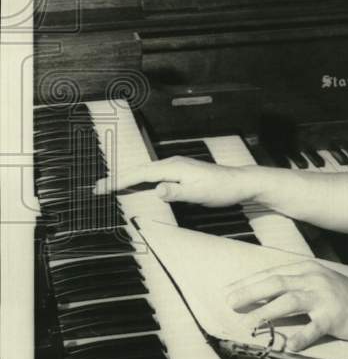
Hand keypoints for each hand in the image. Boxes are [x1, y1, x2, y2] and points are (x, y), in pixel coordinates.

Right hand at [92, 156, 254, 206]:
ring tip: (108, 187)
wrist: (239, 183)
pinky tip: (135, 186)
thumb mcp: (198, 194)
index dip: (119, 181)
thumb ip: (176, 192)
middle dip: (117, 179)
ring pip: (144, 172)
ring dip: (126, 179)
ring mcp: (176, 167)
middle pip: (138, 171)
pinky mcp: (179, 173)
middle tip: (97, 189)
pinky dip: (139, 180)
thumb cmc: (220, 189)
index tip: (102, 188)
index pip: (140, 174)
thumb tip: (156, 189)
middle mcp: (172, 164)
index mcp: (173, 167)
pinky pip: (153, 175)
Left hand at [225, 259, 347, 350]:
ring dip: (267, 312)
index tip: (228, 291)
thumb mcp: (317, 285)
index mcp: (307, 270)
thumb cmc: (342, 298)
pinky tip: (287, 346)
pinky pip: (313, 328)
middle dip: (250, 292)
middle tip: (230, 302)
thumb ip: (293, 287)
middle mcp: (313, 279)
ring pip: (290, 301)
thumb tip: (261, 297)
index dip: (248, 282)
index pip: (272, 274)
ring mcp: (324, 298)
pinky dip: (299, 337)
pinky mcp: (334, 317)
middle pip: (276, 283)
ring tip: (249, 324)